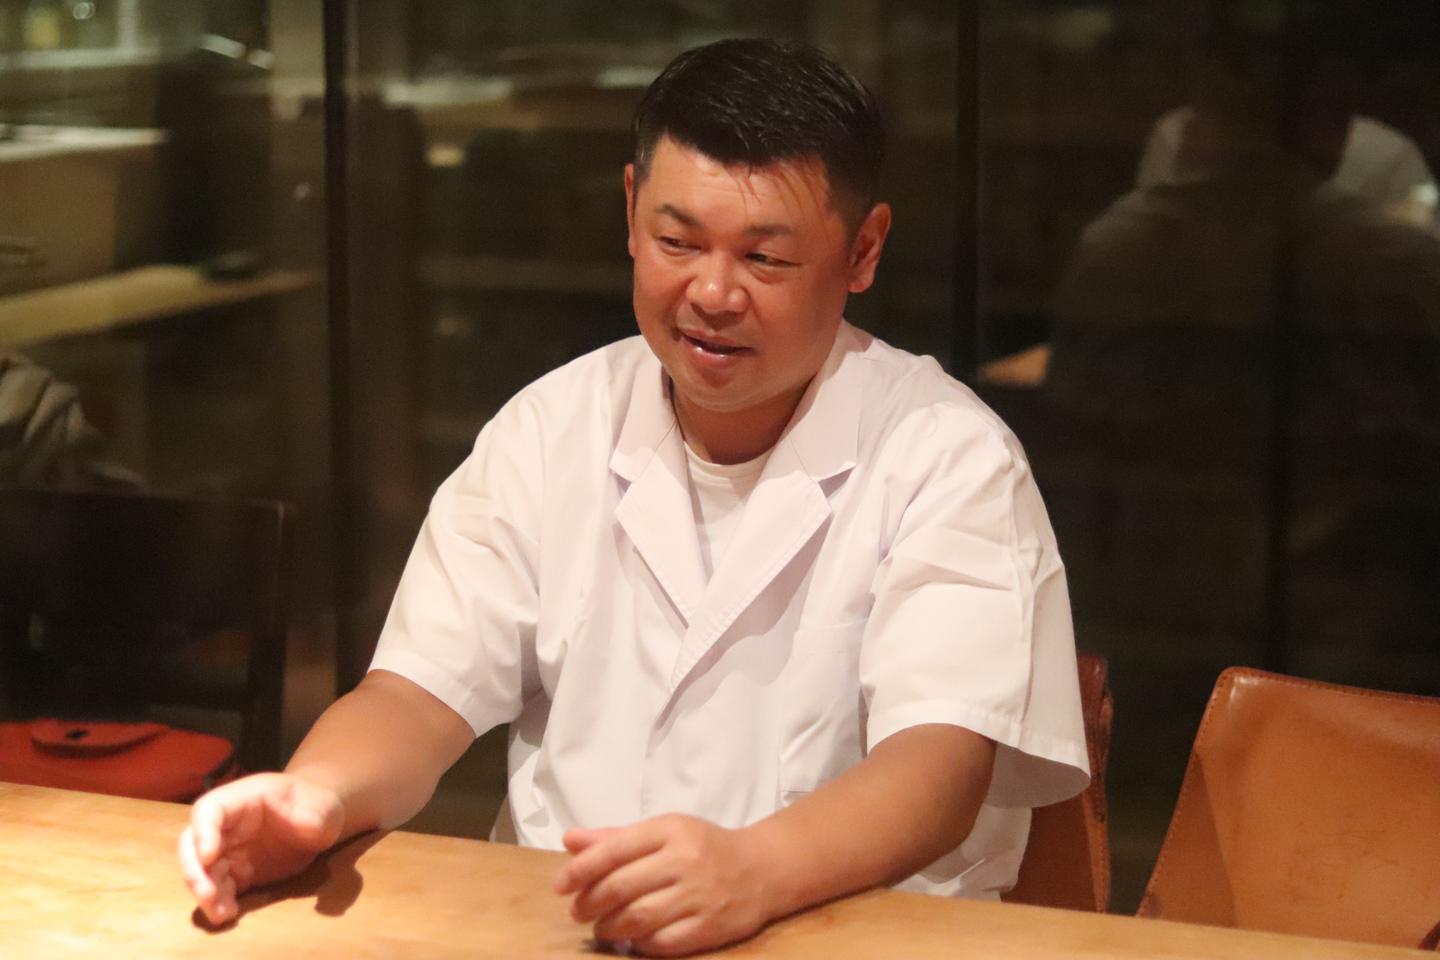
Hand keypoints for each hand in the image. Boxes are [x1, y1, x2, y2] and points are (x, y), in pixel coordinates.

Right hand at [177, 772, 344, 924]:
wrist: (319, 820)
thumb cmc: (317, 805)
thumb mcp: (323, 805)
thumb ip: (314, 815)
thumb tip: (310, 827)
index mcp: (244, 798)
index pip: (210, 809)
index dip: (203, 832)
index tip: (208, 857)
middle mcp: (228, 824)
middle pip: (192, 842)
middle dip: (194, 869)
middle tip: (207, 894)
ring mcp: (229, 848)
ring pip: (201, 869)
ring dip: (205, 892)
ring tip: (220, 914)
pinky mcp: (236, 871)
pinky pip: (219, 886)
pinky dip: (219, 901)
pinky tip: (228, 915)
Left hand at [554, 813, 775, 956]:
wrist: (762, 869)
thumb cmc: (703, 847)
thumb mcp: (664, 832)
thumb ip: (616, 838)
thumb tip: (570, 840)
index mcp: (670, 830)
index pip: (614, 849)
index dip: (580, 869)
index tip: (560, 885)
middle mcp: (684, 860)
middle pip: (622, 886)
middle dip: (590, 903)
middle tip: (578, 911)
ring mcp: (699, 894)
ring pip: (638, 917)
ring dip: (609, 927)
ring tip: (600, 928)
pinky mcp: (710, 926)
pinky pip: (663, 941)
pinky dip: (639, 944)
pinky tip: (631, 940)